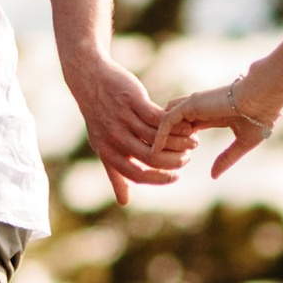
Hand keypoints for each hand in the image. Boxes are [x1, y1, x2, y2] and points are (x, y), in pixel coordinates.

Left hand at [65, 50, 182, 203]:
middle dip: (174, 161)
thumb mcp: (102, 146)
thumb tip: (125, 202)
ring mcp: (124, 118)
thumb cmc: (100, 117)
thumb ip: (115, 174)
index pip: (136, 174)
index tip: (175, 176)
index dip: (158, 179)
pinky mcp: (133, 100)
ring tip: (192, 143)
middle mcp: (114, 137)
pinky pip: (159, 118)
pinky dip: (176, 124)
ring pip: (158, 137)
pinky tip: (186, 126)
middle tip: (187, 158)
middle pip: (151, 157)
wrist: (90, 80)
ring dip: (179, 142)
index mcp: (107, 151)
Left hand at [156, 77, 277, 180]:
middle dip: (166, 141)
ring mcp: (193, 105)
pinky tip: (156, 150)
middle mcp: (199, 108)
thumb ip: (227, 158)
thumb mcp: (243, 142)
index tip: (183, 160)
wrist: (262, 98)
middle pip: (172, 123)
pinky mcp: (189, 105)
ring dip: (161, 138)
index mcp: (211, 114)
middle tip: (162, 161)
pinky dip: (160, 135)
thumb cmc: (259, 117)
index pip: (187, 127)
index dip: (182, 143)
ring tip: (157, 158)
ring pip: (165, 121)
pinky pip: (166, 121)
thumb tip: (213, 176)